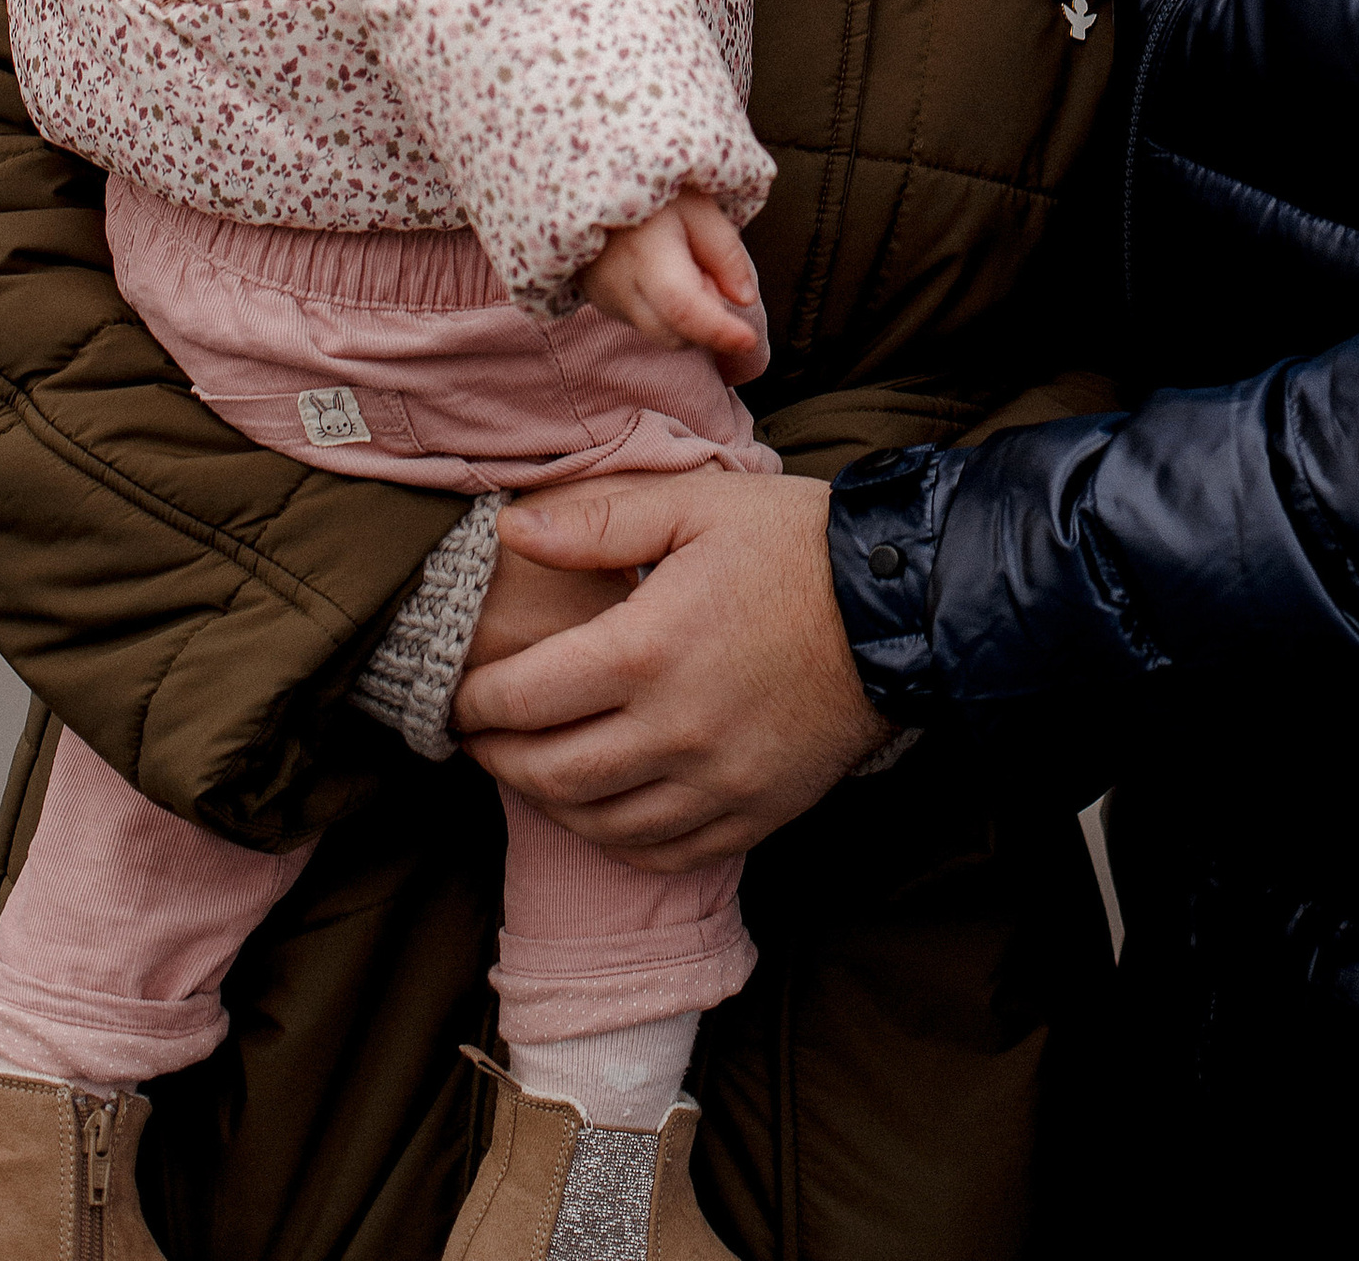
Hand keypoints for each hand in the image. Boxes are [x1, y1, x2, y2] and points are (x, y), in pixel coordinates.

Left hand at [453, 470, 886, 865]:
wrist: (900, 607)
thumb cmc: (794, 544)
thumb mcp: (696, 503)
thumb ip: (597, 521)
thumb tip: (510, 532)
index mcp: (647, 651)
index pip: (524, 700)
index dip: (475, 703)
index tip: (457, 695)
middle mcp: (673, 732)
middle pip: (548, 774)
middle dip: (497, 757)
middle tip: (477, 737)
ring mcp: (715, 785)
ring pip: (598, 824)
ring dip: (548, 803)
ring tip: (529, 770)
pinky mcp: (752, 815)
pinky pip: (661, 854)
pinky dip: (615, 839)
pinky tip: (601, 810)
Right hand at [582, 192, 766, 381]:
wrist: (592, 181)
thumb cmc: (653, 191)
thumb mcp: (699, 206)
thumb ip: (726, 252)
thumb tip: (744, 298)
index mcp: (646, 257)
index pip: (684, 311)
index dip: (719, 332)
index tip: (749, 340)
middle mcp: (620, 288)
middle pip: (676, 336)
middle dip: (706, 319)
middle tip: (706, 270)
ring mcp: (605, 300)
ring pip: (661, 334)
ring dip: (685, 317)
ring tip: (682, 267)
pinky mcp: (600, 303)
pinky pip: (643, 322)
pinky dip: (664, 311)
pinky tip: (661, 273)